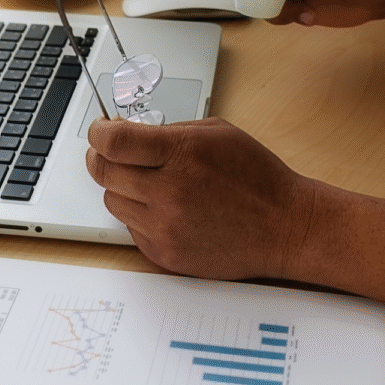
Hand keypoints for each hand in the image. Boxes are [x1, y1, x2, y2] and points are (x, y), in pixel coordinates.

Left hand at [85, 117, 316, 279]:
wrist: (285, 227)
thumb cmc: (257, 178)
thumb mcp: (217, 133)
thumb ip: (169, 132)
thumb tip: (126, 132)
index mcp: (183, 155)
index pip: (114, 142)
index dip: (99, 132)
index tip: (100, 130)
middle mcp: (170, 193)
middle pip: (104, 172)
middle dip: (103, 158)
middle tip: (112, 154)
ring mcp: (166, 228)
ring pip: (113, 201)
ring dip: (123, 188)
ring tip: (151, 184)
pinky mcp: (166, 254)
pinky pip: (131, 230)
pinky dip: (140, 216)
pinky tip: (167, 209)